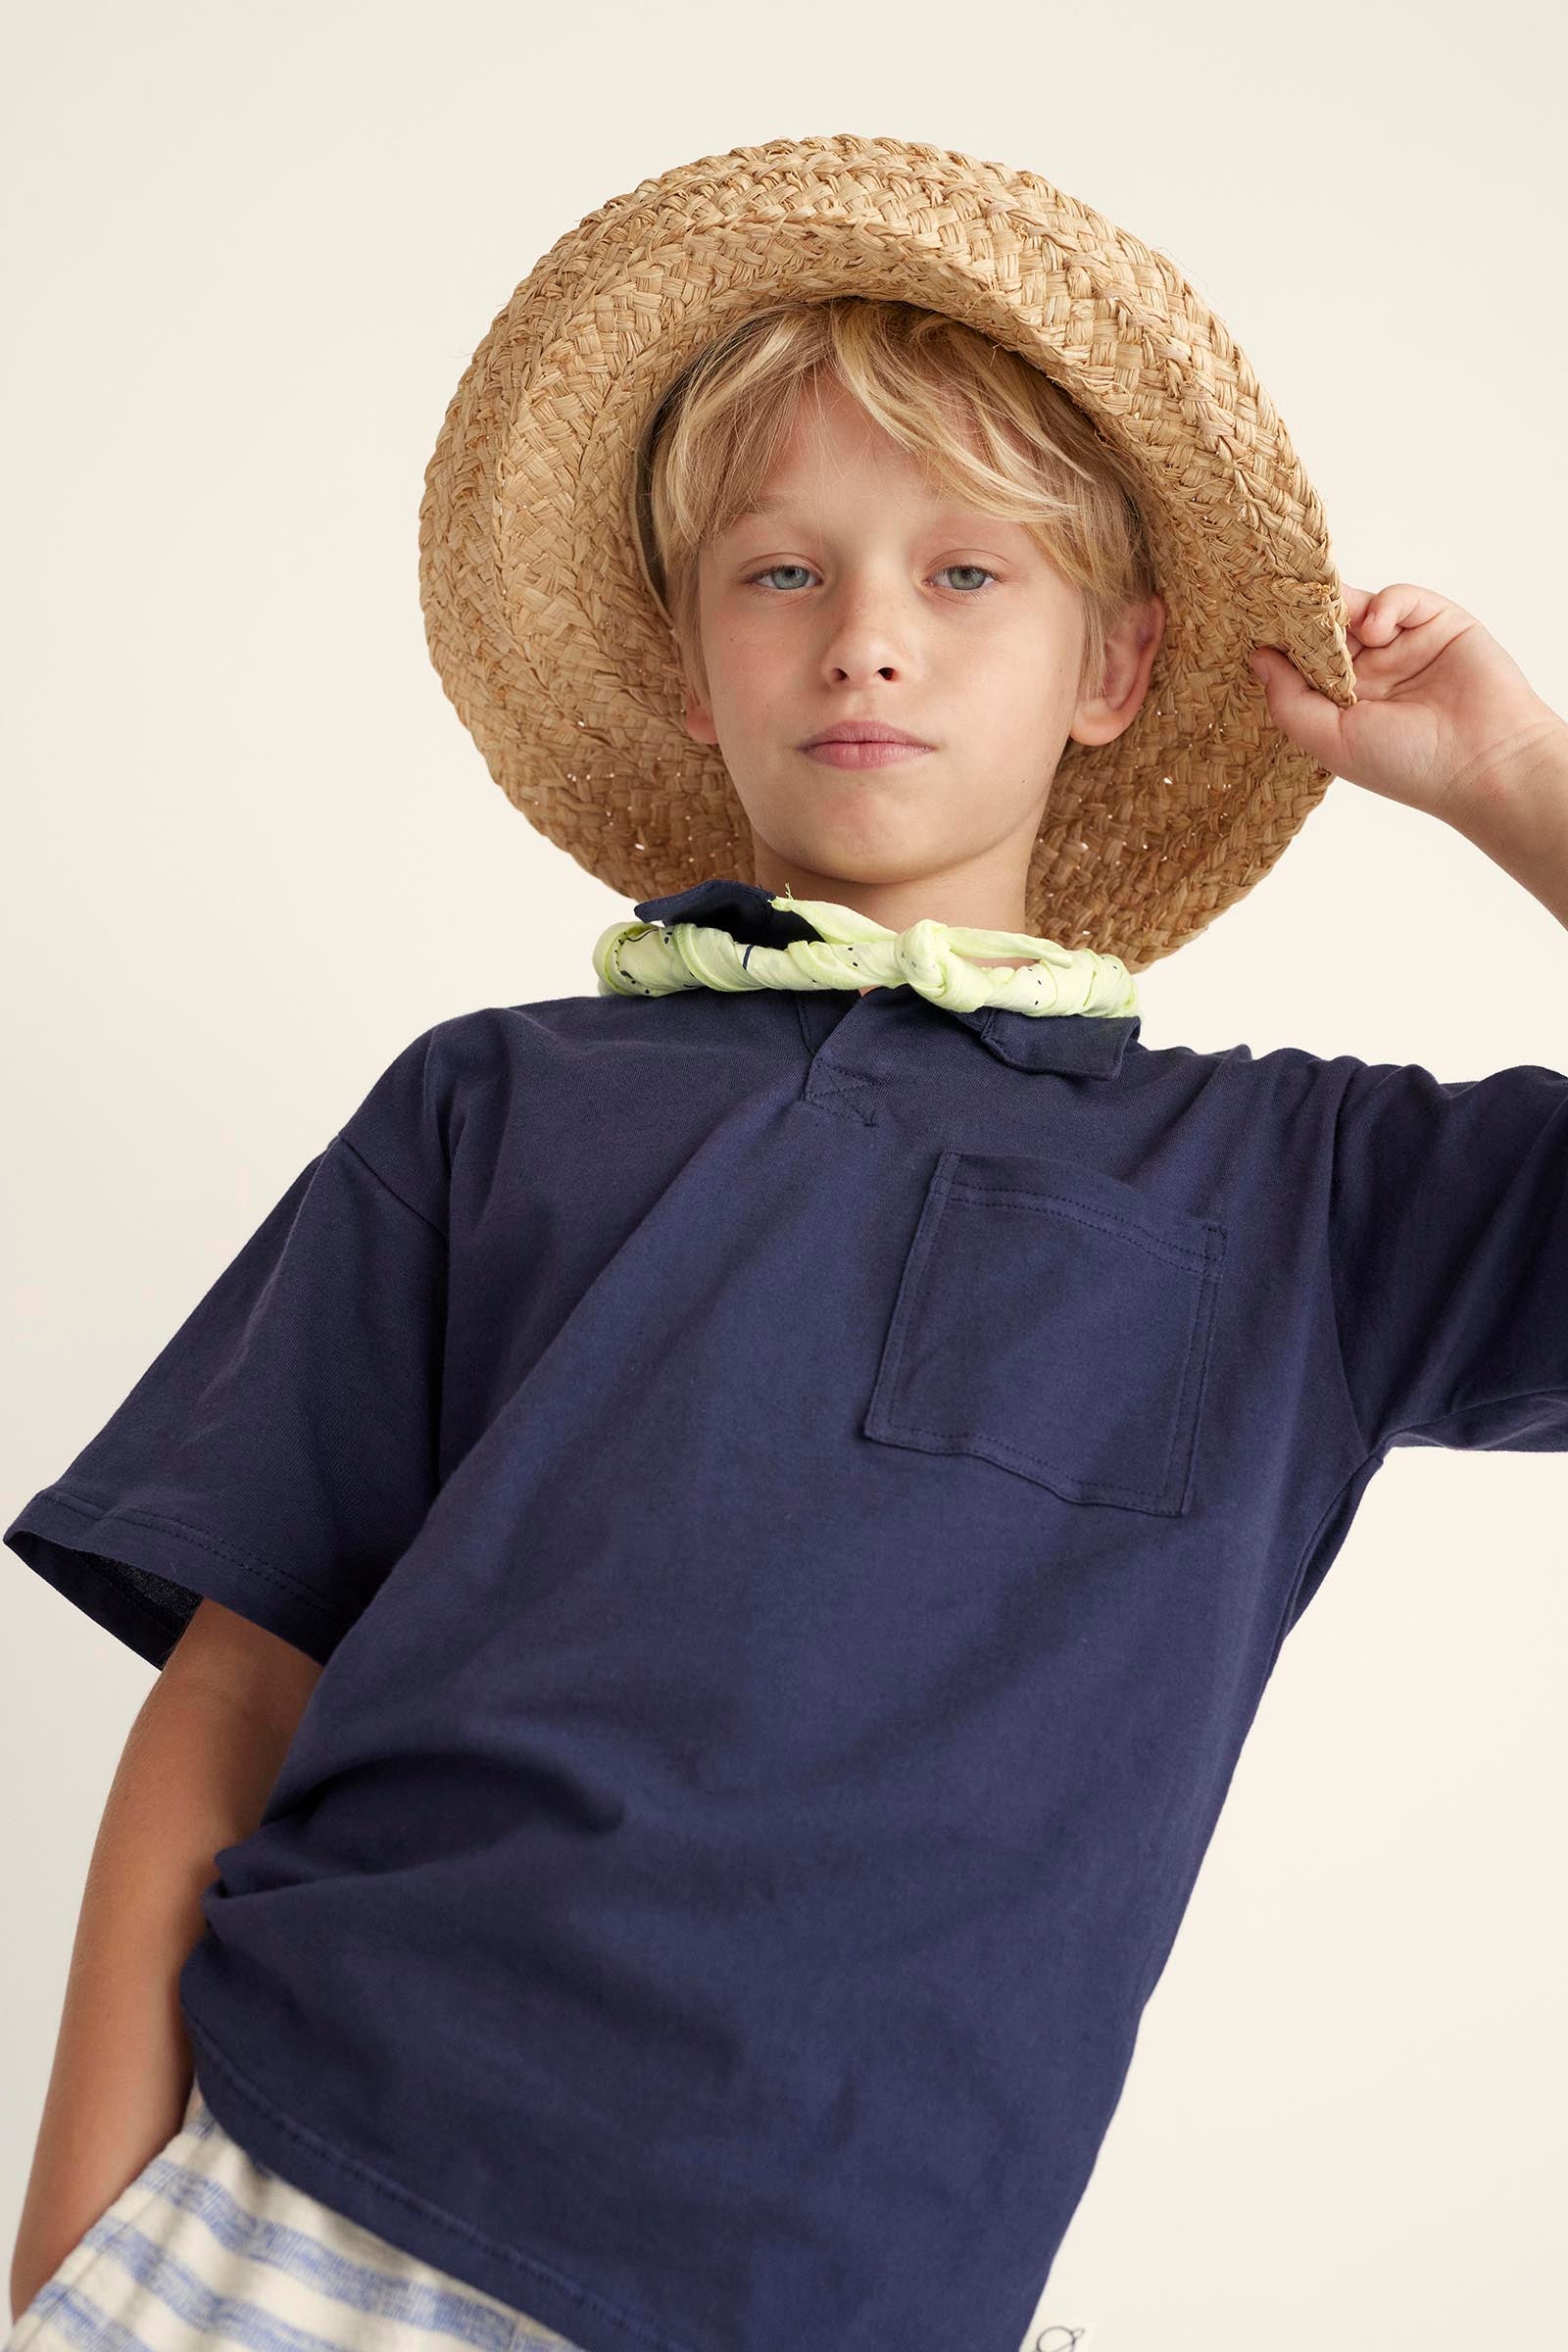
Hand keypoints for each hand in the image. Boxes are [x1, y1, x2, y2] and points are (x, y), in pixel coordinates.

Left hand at [1250, 582, 1565, 831]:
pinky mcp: (1437, 621)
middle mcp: (1370, 671)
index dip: (1281, 643)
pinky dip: (1382, 604)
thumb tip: (1257, 657)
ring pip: (1358, 606)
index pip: (1302, 660)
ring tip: (1331, 620)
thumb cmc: (1407, 764)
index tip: (1253, 623)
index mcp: (1342, 701)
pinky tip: (1375, 629)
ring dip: (1339, 608)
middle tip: (1280, 600)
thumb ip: (1289, 699)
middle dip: (1304, 616)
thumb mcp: (1330, 740)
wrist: (1483, 760)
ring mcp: (1403, 644)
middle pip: (1326, 627)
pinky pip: (1399, 596)